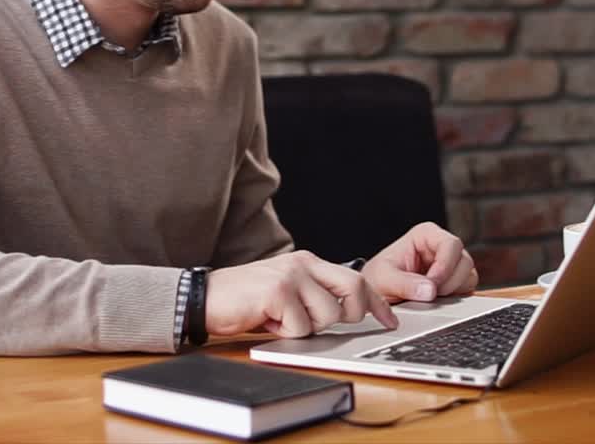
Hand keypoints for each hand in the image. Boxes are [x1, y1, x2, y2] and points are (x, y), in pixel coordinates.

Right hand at [205, 251, 398, 338]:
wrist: (204, 298)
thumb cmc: (245, 301)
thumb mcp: (286, 293)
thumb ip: (314, 296)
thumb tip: (346, 315)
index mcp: (308, 262)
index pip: (356, 279)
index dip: (377, 303)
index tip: (390, 320)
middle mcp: (304, 264)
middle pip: (354, 289)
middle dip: (350, 314)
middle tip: (320, 322)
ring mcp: (291, 276)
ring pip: (328, 315)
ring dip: (305, 328)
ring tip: (280, 319)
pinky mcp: (278, 292)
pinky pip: (300, 327)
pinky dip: (284, 332)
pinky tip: (267, 320)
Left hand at [361, 222, 477, 302]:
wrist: (376, 294)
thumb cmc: (378, 278)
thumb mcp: (384, 279)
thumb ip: (404, 284)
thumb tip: (429, 290)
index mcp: (426, 234)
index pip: (450, 244)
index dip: (445, 265)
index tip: (432, 283)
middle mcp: (441, 246)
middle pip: (464, 260)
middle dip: (449, 281)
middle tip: (429, 294)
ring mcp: (450, 263)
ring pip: (468, 275)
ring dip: (452, 290)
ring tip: (429, 296)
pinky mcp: (454, 280)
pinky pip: (467, 288)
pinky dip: (455, 297)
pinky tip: (437, 299)